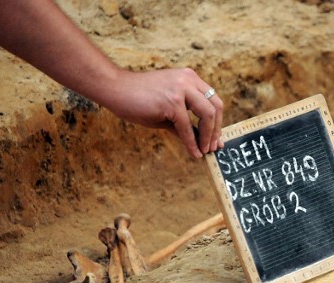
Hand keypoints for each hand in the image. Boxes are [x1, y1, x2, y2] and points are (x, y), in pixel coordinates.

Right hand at [104, 68, 223, 158]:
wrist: (115, 89)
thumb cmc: (139, 100)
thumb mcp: (169, 111)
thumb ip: (186, 123)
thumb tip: (202, 142)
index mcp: (190, 78)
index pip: (213, 99)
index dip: (218, 121)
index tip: (216, 138)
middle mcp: (188, 80)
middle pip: (216, 106)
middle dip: (217, 129)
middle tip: (213, 147)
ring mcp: (180, 89)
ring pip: (207, 115)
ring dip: (208, 137)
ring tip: (205, 151)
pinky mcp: (171, 102)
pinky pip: (187, 127)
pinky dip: (192, 143)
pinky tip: (194, 153)